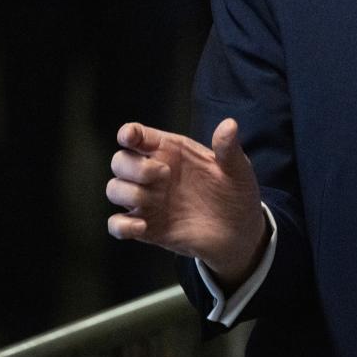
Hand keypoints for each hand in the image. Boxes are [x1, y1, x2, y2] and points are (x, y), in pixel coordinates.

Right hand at [107, 118, 267, 288]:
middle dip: (132, 166)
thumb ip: (228, 148)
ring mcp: (149, 201)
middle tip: (163, 174)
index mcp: (172, 152)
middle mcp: (154, 174)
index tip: (130, 137)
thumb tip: (229, 124)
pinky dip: (122, 226)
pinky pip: (117, 225)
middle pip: (120, 161)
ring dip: (128, 193)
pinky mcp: (147, 228)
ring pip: (115, 189)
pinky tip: (142, 226)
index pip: (139, 136)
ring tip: (156, 199)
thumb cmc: (236, 193)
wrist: (241, 233)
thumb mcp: (237, 169)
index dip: (129, 133)